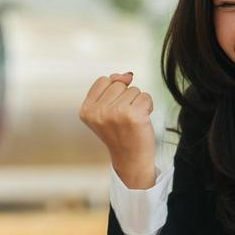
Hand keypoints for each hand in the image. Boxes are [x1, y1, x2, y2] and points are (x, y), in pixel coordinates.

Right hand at [79, 72, 156, 189]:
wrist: (131, 159)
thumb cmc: (120, 134)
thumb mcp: (106, 111)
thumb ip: (111, 88)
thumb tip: (126, 75)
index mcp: (86, 110)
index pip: (103, 80)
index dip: (114, 92)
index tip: (114, 111)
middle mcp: (98, 112)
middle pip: (119, 84)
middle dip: (125, 97)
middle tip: (124, 118)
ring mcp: (115, 113)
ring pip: (133, 90)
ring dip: (137, 103)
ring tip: (132, 120)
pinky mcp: (133, 116)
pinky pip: (145, 96)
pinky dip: (148, 106)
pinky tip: (142, 120)